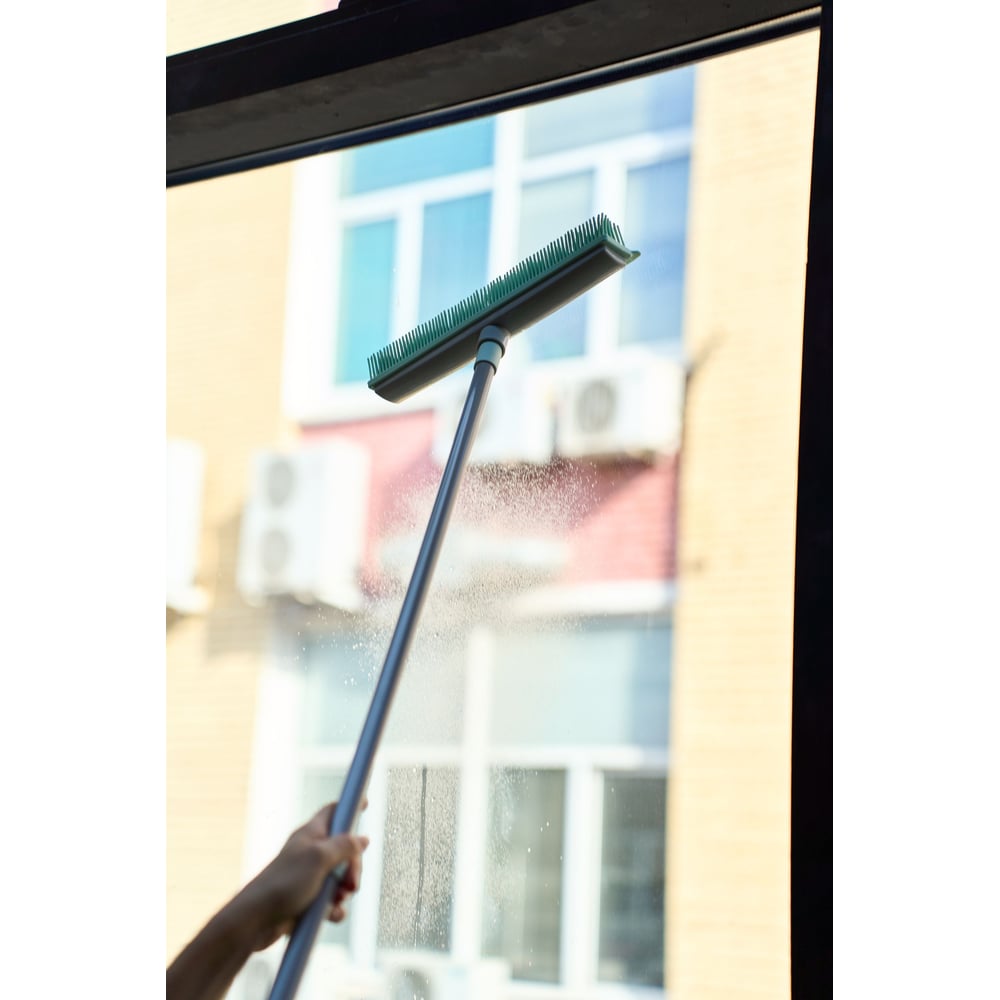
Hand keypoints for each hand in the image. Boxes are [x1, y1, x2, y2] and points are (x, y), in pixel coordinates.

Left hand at [236, 801, 369, 951]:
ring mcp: (309, 877)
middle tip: (351, 882)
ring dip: (345, 890)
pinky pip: (331, 901)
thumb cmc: (285, 883)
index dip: (349, 806)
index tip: (366, 803)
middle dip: (353, 866)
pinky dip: (335, 908)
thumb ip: (344, 846)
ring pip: (340, 878)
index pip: (333, 811)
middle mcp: (311, 853)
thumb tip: (362, 839)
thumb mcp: (320, 858)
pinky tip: (331, 914)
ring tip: (338, 900)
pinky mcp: (307, 900)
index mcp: (311, 835)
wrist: (256, 921)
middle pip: (345, 850)